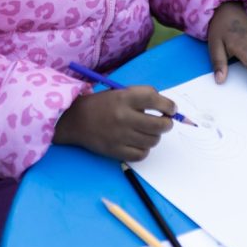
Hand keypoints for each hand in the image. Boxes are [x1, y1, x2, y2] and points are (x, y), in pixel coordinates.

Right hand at [53, 86, 174, 160]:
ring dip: (155, 136)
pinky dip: (144, 149)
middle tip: (165, 122)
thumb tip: (168, 110)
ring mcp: (120, 135)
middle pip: (159, 124)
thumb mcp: (121, 93)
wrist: (75, 120)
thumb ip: (143, 98)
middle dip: (167, 124)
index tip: (172, 109)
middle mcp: (123, 116)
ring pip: (153, 140)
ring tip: (148, 132)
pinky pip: (141, 154)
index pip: (155, 99)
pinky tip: (139, 143)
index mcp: (125, 98)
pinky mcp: (115, 151)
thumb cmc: (103, 105)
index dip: (169, 105)